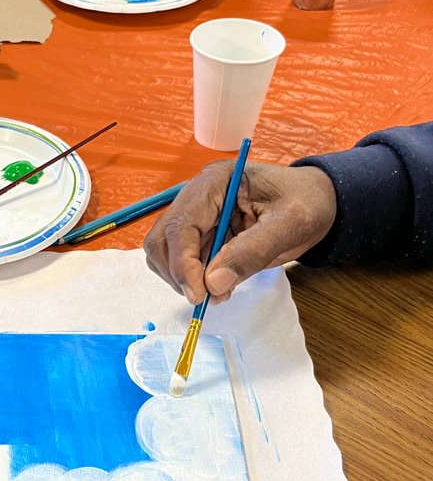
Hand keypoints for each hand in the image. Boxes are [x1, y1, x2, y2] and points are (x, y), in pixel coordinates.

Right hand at [143, 160, 336, 303]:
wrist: (317, 202)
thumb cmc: (306, 204)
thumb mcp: (289, 225)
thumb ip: (251, 253)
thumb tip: (213, 284)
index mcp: (215, 182)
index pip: (180, 225)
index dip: (182, 263)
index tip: (199, 294)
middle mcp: (197, 197)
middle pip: (162, 239)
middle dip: (177, 273)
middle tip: (204, 298)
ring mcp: (197, 216)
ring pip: (165, 253)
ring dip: (183, 279)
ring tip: (217, 292)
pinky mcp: (202, 235)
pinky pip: (182, 262)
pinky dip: (193, 280)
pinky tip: (219, 286)